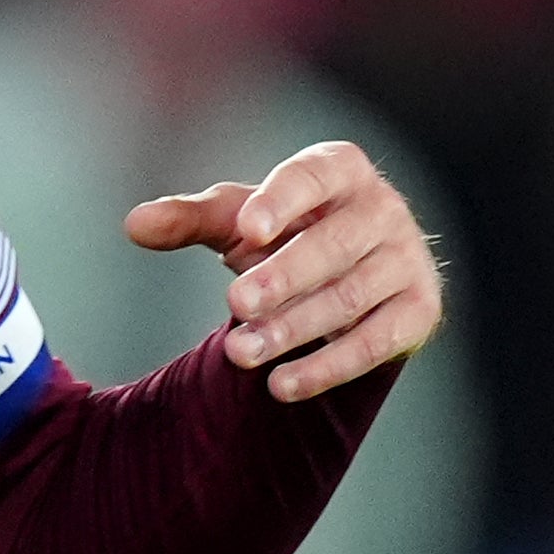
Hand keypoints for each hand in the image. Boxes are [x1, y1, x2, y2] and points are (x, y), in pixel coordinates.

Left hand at [126, 139, 443, 403]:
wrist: (351, 270)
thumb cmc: (285, 231)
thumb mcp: (237, 219)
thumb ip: (188, 219)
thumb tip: (134, 225)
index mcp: (341, 169)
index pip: (313, 176)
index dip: (282, 200)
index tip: (246, 228)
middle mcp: (384, 209)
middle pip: (335, 244)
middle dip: (285, 276)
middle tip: (236, 303)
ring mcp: (408, 260)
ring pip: (352, 297)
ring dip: (296, 328)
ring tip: (241, 353)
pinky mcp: (419, 310)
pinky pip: (376, 343)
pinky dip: (328, 367)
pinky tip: (281, 385)